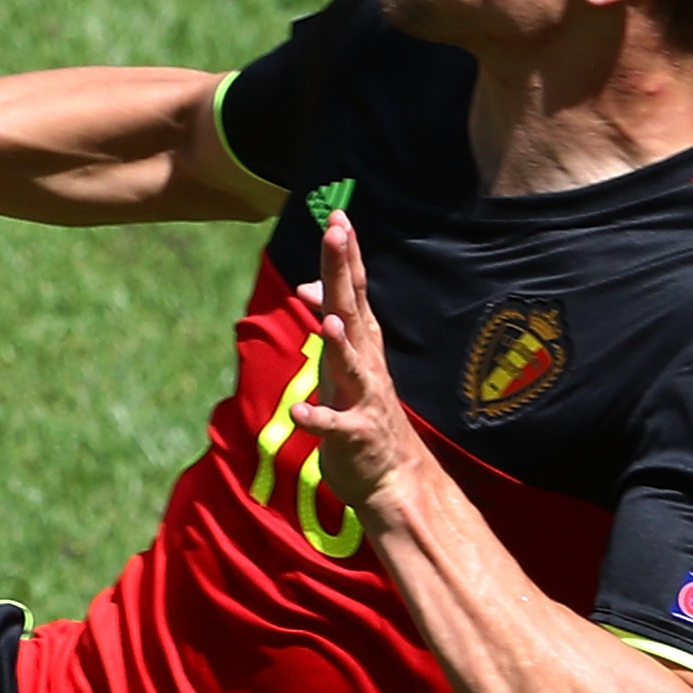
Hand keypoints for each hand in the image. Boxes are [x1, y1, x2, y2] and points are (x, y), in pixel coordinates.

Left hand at [293, 215, 442, 524]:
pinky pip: (334, 426)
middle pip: (352, 311)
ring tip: (327, 319)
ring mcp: (363, 400)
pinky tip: (300, 412)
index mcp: (361, 346)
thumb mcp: (342, 363)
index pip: (353, 292)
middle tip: (337, 233)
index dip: (345, 255)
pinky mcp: (354, 436)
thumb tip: (311, 286)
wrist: (392, 478)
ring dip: (340, 344)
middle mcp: (366, 365)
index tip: (337, 215)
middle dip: (343, 273)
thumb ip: (331, 324)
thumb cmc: (363, 414)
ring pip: (351, 366)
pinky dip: (318, 418)